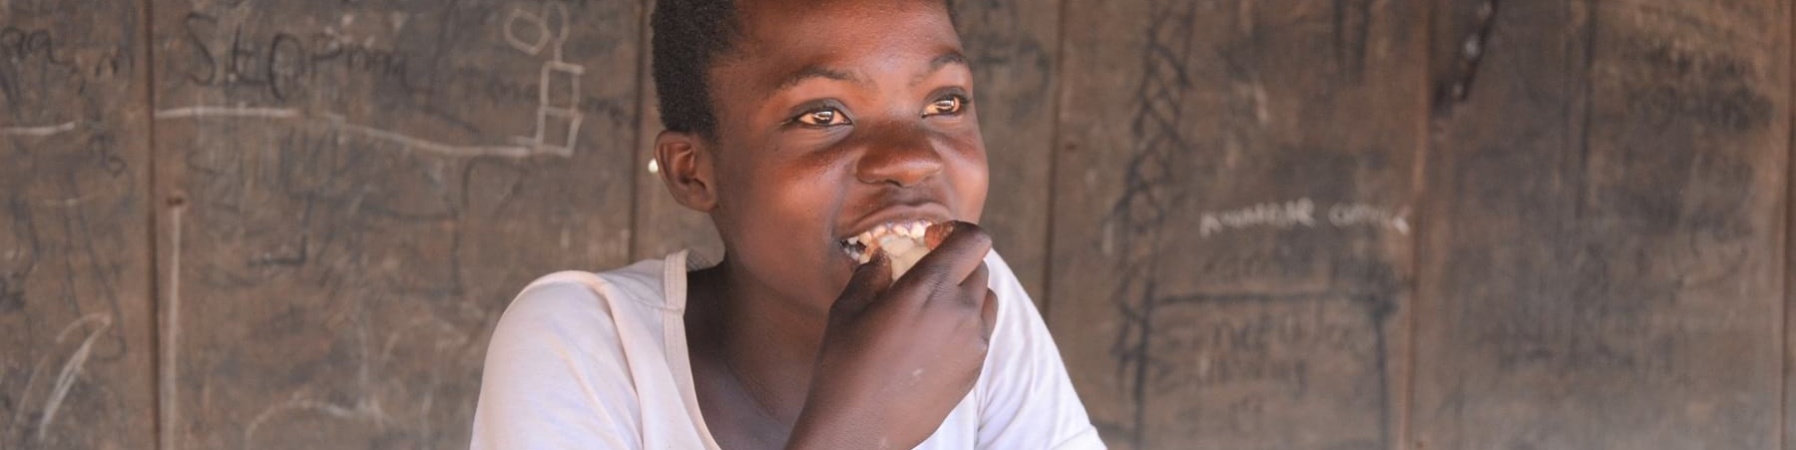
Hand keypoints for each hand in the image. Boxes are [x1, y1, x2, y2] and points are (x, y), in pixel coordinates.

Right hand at [788, 221, 998, 449]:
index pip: (973, 240)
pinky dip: (967, 324)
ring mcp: (973, 344)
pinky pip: (982, 333)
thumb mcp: (847, 310)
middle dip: (957, 263)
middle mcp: (960, 312)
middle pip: (980, 268)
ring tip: (935, 305)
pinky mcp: (975, 370)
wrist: (859, 429)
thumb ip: (871, 274)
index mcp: (928, 288)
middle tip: (928, 271)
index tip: (934, 237)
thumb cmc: (845, 367)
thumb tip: (885, 257)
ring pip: (987, 300)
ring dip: (967, 293)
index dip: (957, 230)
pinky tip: (934, 338)